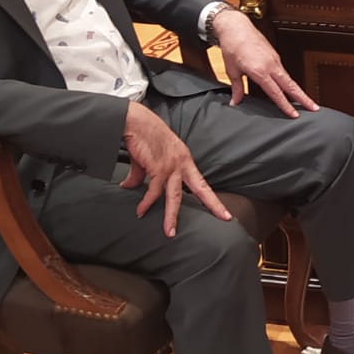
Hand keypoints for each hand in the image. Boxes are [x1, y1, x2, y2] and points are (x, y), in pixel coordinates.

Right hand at [120, 101, 231, 235]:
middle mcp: (182, 163)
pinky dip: (146, 203)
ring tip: (169, 232)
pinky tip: (140, 210)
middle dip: (212, 205)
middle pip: (200, 188)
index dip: (212, 197)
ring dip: (171, 216)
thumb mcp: (147, 158)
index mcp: (184, 160)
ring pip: (174, 196)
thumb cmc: (143, 135)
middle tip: (224, 218)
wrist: (135, 121)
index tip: (223, 211)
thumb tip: (130, 187)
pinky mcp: (157, 168)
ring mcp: (171, 166)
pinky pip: (152, 191)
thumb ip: (141, 174)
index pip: (201, 182)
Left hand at [212, 7, 317, 116]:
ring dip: (298, 90)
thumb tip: (235, 101)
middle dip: (303, 98)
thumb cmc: (232, 45)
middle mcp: (270, 65)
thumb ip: (237, 88)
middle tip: (314, 108)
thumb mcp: (232, 70)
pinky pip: (284, 71)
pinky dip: (289, 81)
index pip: (276, 92)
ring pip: (289, 78)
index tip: (294, 114)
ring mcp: (274, 59)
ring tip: (306, 101)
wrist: (235, 26)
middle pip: (291, 85)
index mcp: (259, 71)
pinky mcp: (275, 55)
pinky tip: (289, 88)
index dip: (286, 105)